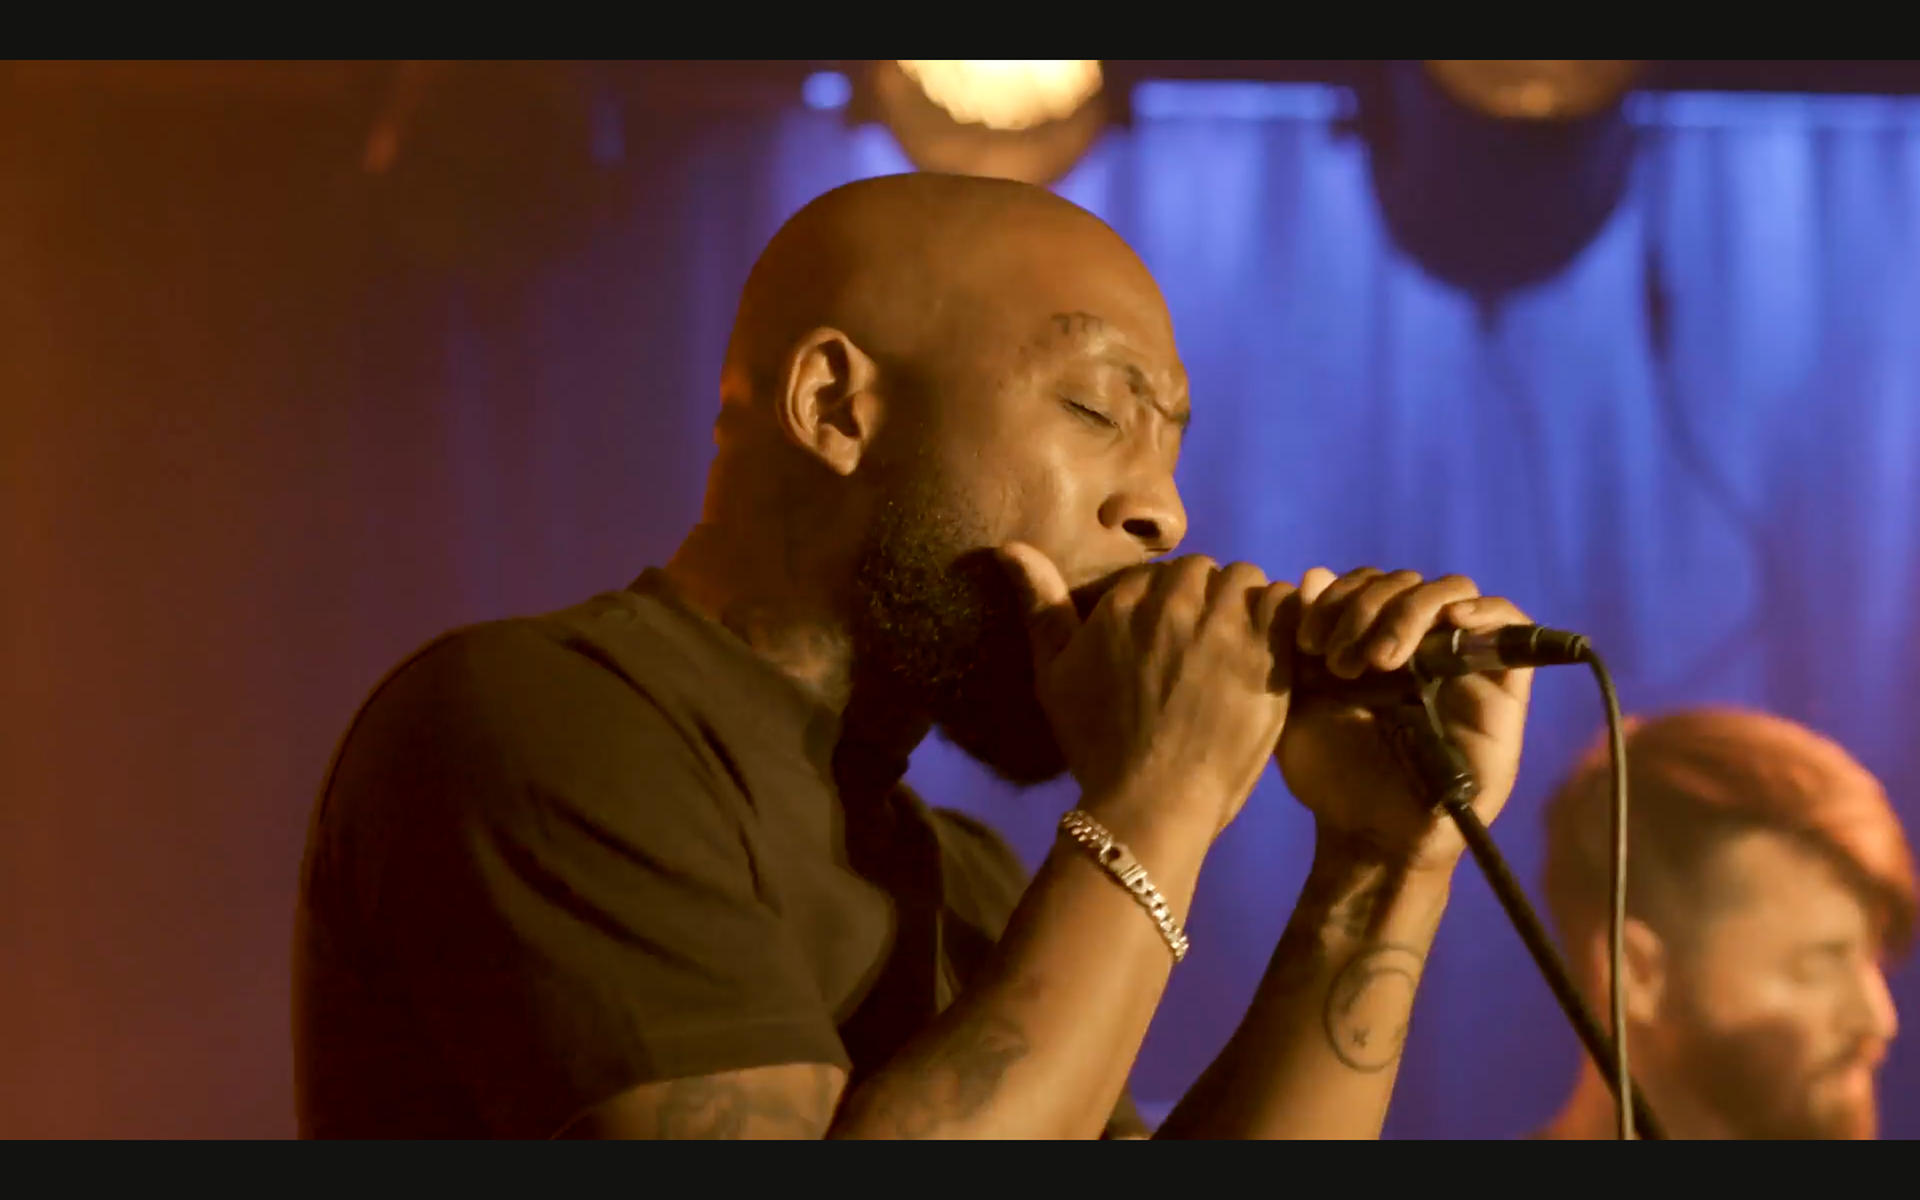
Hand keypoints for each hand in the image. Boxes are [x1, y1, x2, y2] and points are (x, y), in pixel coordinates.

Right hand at [998, 544, 1295, 834]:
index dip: (1169, 608)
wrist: (1152, 800)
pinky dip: (1284, 621)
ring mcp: (1225, 620)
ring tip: (1240, 654)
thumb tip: (1009, 546)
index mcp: (1126, 598)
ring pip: (1246, 581)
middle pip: (1205, 573)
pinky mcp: (1269, 646)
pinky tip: (1273, 658)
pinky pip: (1287, 601)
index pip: (1161, 574)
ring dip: (1246, 608)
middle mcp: (1176, 597)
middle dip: (1207, 603)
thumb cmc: (1098, 745)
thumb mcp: (1053, 676)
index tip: (1169, 649)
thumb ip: (1041, 607)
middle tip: (1205, 654)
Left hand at [1276, 567, 1533, 874]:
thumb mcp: (1300, 700)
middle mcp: (1419, 642)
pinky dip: (1485, 610)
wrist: (1367, 833)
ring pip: (1450, 592)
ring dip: (1408, 611)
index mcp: (1371, 637)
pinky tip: (1453, 622)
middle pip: (1405, 582)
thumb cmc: (1331, 773)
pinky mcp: (1502, 686)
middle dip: (1365, 607)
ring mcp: (1461, 659)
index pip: (1366, 582)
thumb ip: (1301, 639)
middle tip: (1340, 661)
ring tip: (1378, 660)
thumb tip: (1311, 575)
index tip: (1308, 640)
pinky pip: (1512, 624)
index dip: (1338, 596)